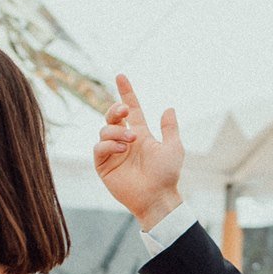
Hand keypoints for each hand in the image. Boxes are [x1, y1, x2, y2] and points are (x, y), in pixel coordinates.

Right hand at [92, 72, 184, 229]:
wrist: (157, 197)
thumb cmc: (167, 175)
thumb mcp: (173, 148)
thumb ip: (169, 128)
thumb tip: (169, 108)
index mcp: (140, 134)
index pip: (131, 109)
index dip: (126, 93)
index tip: (121, 76)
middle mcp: (124, 140)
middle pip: (112, 116)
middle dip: (115, 109)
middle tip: (124, 112)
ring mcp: (113, 152)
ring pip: (105, 130)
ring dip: (117, 131)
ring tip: (131, 141)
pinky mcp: (104, 165)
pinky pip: (99, 148)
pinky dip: (109, 145)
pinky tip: (122, 149)